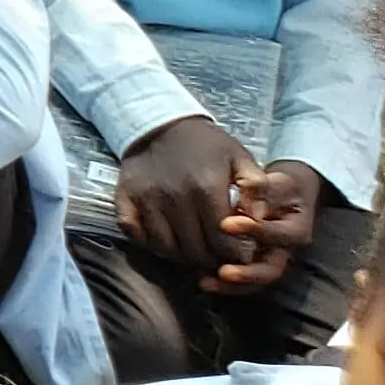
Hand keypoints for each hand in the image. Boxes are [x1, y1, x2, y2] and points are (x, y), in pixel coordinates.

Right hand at [114, 114, 250, 272]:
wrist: (161, 123)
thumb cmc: (206, 145)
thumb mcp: (240, 157)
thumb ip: (256, 187)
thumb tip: (258, 218)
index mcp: (206, 187)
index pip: (222, 242)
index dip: (234, 256)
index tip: (239, 256)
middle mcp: (174, 196)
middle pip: (194, 250)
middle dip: (210, 261)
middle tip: (218, 259)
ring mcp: (146, 198)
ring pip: (166, 248)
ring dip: (182, 258)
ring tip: (195, 253)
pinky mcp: (125, 198)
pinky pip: (135, 234)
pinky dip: (149, 245)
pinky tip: (165, 242)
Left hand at [213, 160, 324, 295]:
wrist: (282, 197)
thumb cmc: (277, 187)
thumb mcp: (274, 182)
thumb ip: (263, 190)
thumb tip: (251, 201)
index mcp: (296, 231)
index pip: (278, 236)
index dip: (254, 230)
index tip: (226, 223)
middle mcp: (286, 253)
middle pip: (271, 270)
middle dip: (247, 274)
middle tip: (223, 272)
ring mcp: (270, 262)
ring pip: (256, 282)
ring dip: (232, 286)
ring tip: (206, 281)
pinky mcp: (255, 267)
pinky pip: (243, 284)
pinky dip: (224, 286)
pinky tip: (202, 280)